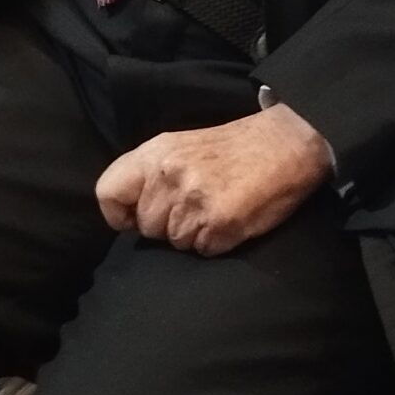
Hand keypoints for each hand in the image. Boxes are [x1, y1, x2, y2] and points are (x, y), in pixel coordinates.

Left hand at [95, 106, 333, 255]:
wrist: (287, 143)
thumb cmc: (233, 149)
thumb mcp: (181, 147)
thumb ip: (151, 175)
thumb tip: (128, 214)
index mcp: (154, 153)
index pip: (107, 193)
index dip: (120, 214)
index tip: (136, 218)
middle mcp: (168, 175)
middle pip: (146, 226)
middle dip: (167, 225)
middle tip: (197, 204)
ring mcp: (193, 200)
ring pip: (175, 242)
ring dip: (194, 234)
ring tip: (217, 207)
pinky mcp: (220, 223)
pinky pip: (203, 250)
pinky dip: (217, 242)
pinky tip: (232, 218)